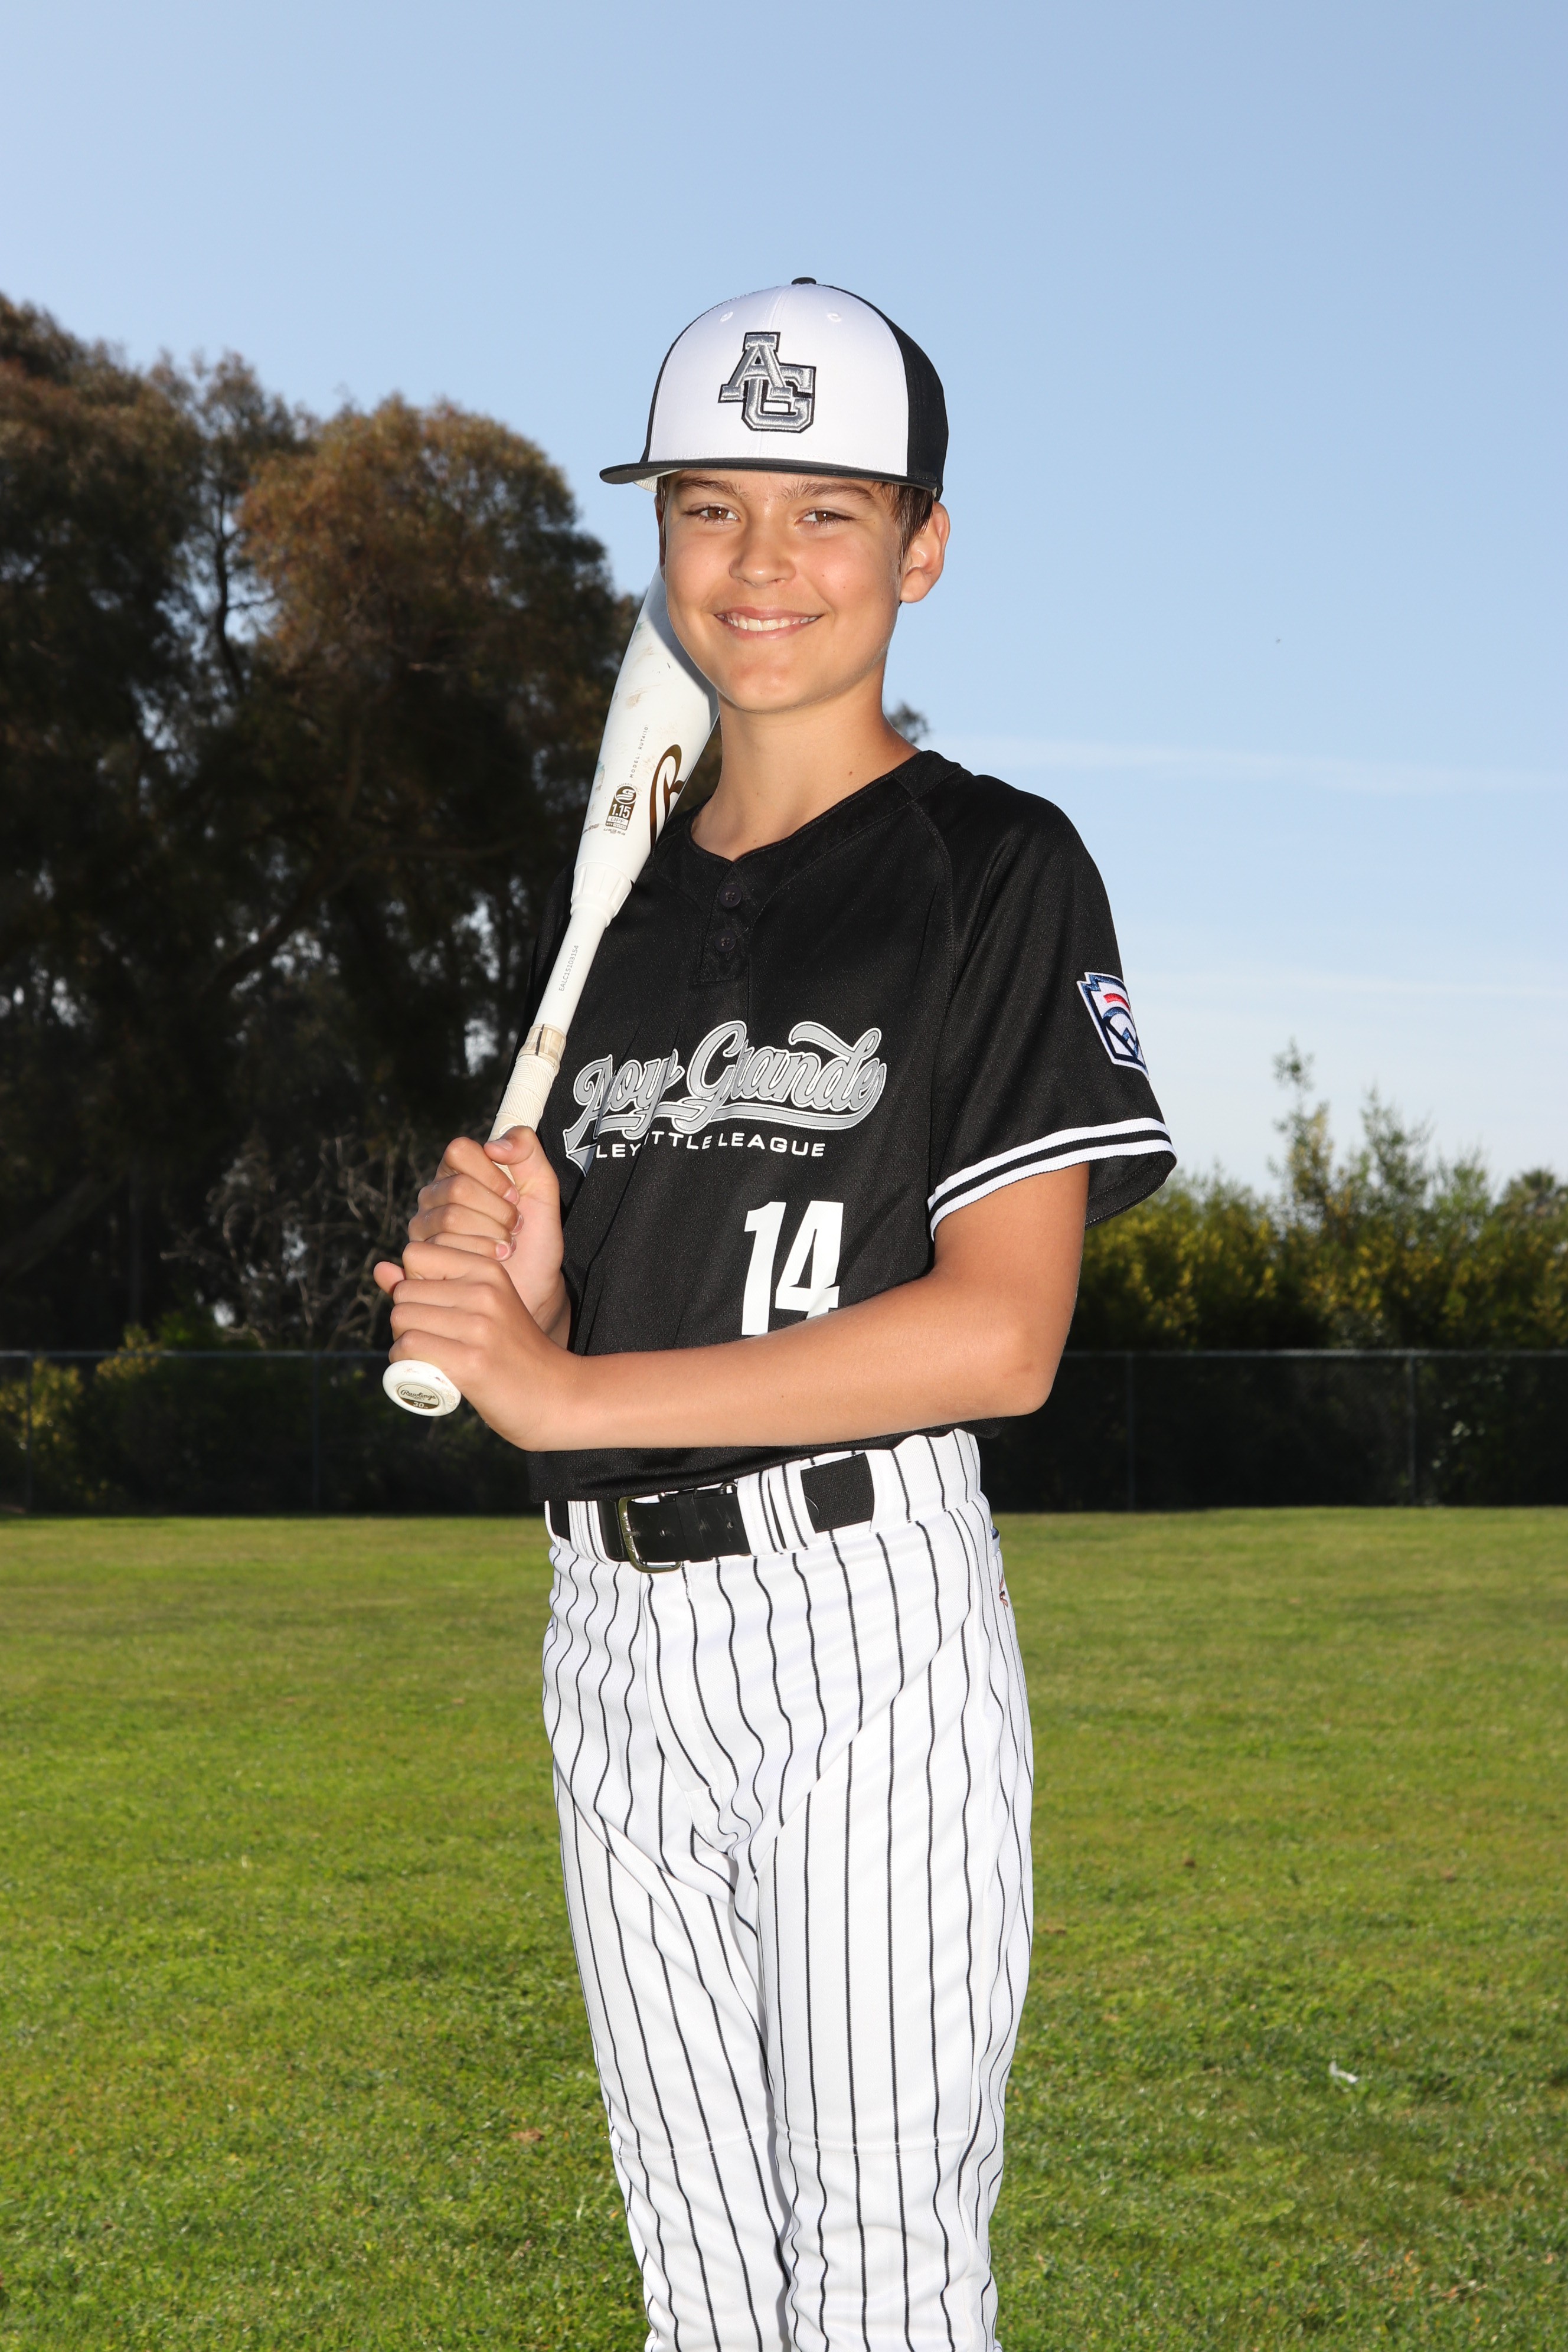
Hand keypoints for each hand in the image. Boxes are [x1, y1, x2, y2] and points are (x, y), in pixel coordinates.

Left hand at [372, 1242, 583, 1449]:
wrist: (555, 1397)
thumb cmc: (511, 1353)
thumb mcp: (479, 1306)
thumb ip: (429, 1284)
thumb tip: (379, 1268)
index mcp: (489, 1269)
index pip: (416, 1254)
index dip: (413, 1283)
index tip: (434, 1309)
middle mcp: (484, 1291)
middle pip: (404, 1291)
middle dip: (405, 1317)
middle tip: (430, 1340)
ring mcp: (479, 1326)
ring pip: (402, 1319)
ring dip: (402, 1343)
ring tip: (429, 1356)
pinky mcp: (470, 1362)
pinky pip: (409, 1348)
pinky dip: (404, 1363)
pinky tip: (426, 1372)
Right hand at [394, 1127, 567, 1341]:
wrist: (532, 1289)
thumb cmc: (536, 1240)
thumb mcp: (542, 1190)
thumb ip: (527, 1152)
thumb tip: (493, 1145)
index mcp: (459, 1171)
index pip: (460, 1151)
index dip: (492, 1175)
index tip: (515, 1198)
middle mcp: (434, 1196)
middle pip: (456, 1189)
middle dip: (497, 1213)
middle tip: (513, 1231)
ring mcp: (423, 1227)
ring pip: (449, 1220)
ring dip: (489, 1238)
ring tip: (505, 1250)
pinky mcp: (418, 1260)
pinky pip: (439, 1251)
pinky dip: (473, 1258)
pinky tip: (483, 1263)